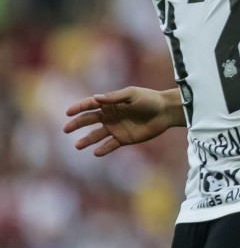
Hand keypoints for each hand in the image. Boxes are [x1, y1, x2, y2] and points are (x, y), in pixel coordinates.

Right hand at [63, 87, 183, 156]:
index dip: (78, 108)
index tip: (68, 113)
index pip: (90, 105)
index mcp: (110, 103)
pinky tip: (96, 152)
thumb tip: (96, 98)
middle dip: (77, 124)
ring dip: (87, 140)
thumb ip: (114, 98)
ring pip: (97, 135)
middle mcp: (110, 116)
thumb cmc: (149, 99)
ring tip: (78, 145)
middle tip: (66, 129)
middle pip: (89, 120)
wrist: (165, 112)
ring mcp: (116, 128)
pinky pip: (110, 145)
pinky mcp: (123, 139)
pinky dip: (103, 149)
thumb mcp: (132, 95)